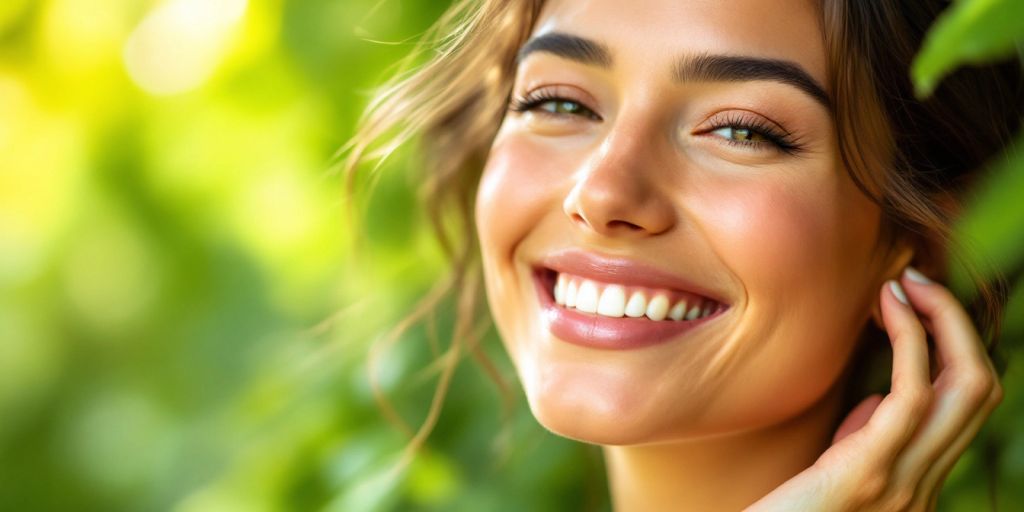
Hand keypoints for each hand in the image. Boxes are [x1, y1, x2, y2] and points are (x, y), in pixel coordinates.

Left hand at [746, 267, 1003, 511]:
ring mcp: (904, 483)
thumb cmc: (784, 509)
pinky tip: (885, 310)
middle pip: (981, 388)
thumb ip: (866, 440)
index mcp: (919, 478)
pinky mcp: (868, 475)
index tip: (915, 304)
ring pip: (965, 387)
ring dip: (941, 320)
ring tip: (904, 282)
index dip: (955, 346)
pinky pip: (913, 397)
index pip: (968, 403)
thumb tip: (880, 400)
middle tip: (915, 280)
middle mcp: (924, 483)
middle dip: (958, 324)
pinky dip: (912, 342)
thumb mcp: (836, 472)